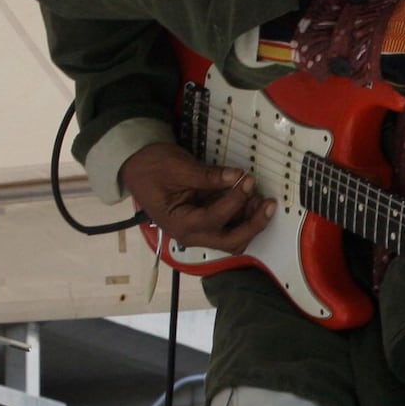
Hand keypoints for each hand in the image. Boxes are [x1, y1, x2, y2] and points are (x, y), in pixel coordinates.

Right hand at [120, 142, 273, 253]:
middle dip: (253, 225)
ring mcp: (198, 229)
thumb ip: (209, 176)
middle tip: (268, 204)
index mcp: (178, 223)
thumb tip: (237, 177)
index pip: (214, 219)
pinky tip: (251, 199)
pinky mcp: (205, 220)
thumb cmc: (151, 167)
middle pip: (230, 241)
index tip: (247, 180)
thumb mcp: (179, 168)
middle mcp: (190, 233)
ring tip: (261, 199)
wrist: (136, 164)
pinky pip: (229, 226)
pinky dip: (243, 216)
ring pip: (233, 238)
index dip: (235, 201)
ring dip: (251, 222)